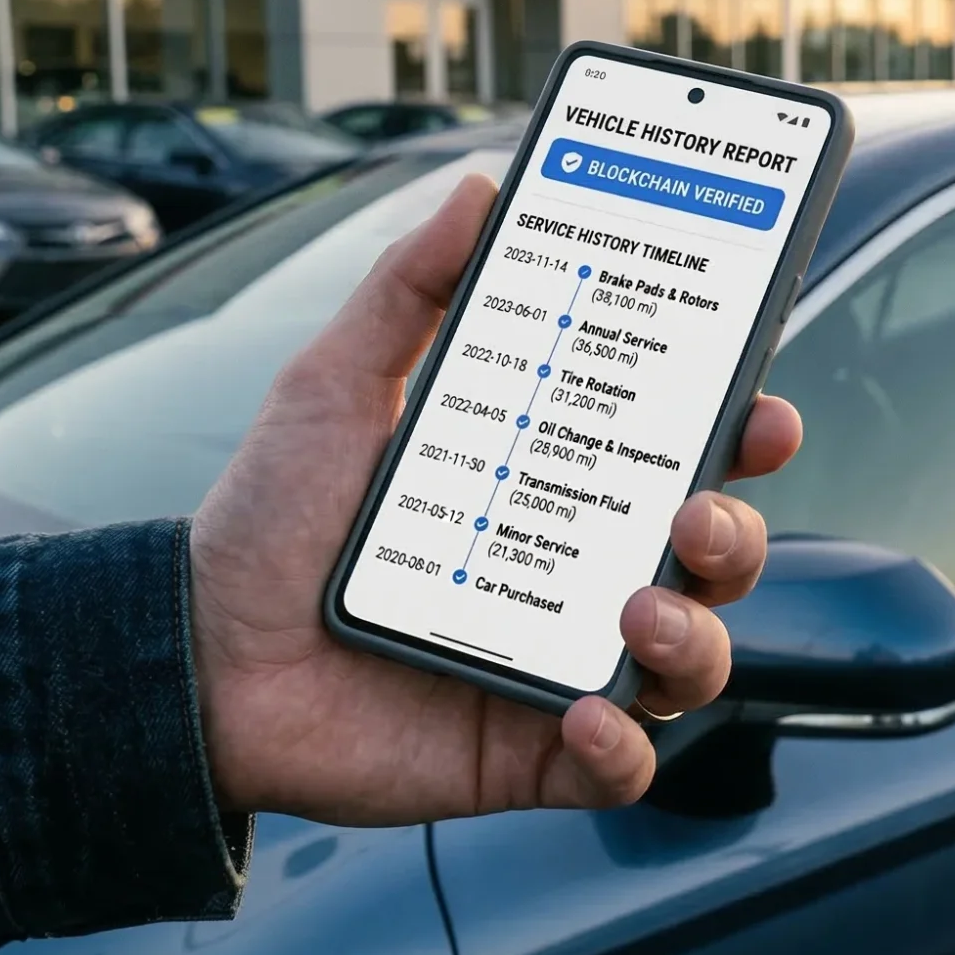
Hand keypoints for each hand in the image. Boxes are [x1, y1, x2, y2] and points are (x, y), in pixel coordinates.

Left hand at [188, 174, 801, 823]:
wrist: (195, 657)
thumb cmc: (270, 520)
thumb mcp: (334, 383)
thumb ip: (408, 288)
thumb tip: (478, 189)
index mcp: (553, 484)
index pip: (679, 453)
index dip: (741, 432)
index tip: (759, 404)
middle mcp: (575, 574)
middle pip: (710, 555)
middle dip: (735, 531)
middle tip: (697, 509)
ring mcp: (561, 664)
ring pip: (691, 658)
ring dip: (696, 634)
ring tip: (640, 609)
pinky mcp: (528, 754)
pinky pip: (618, 765)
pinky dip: (624, 745)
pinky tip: (587, 710)